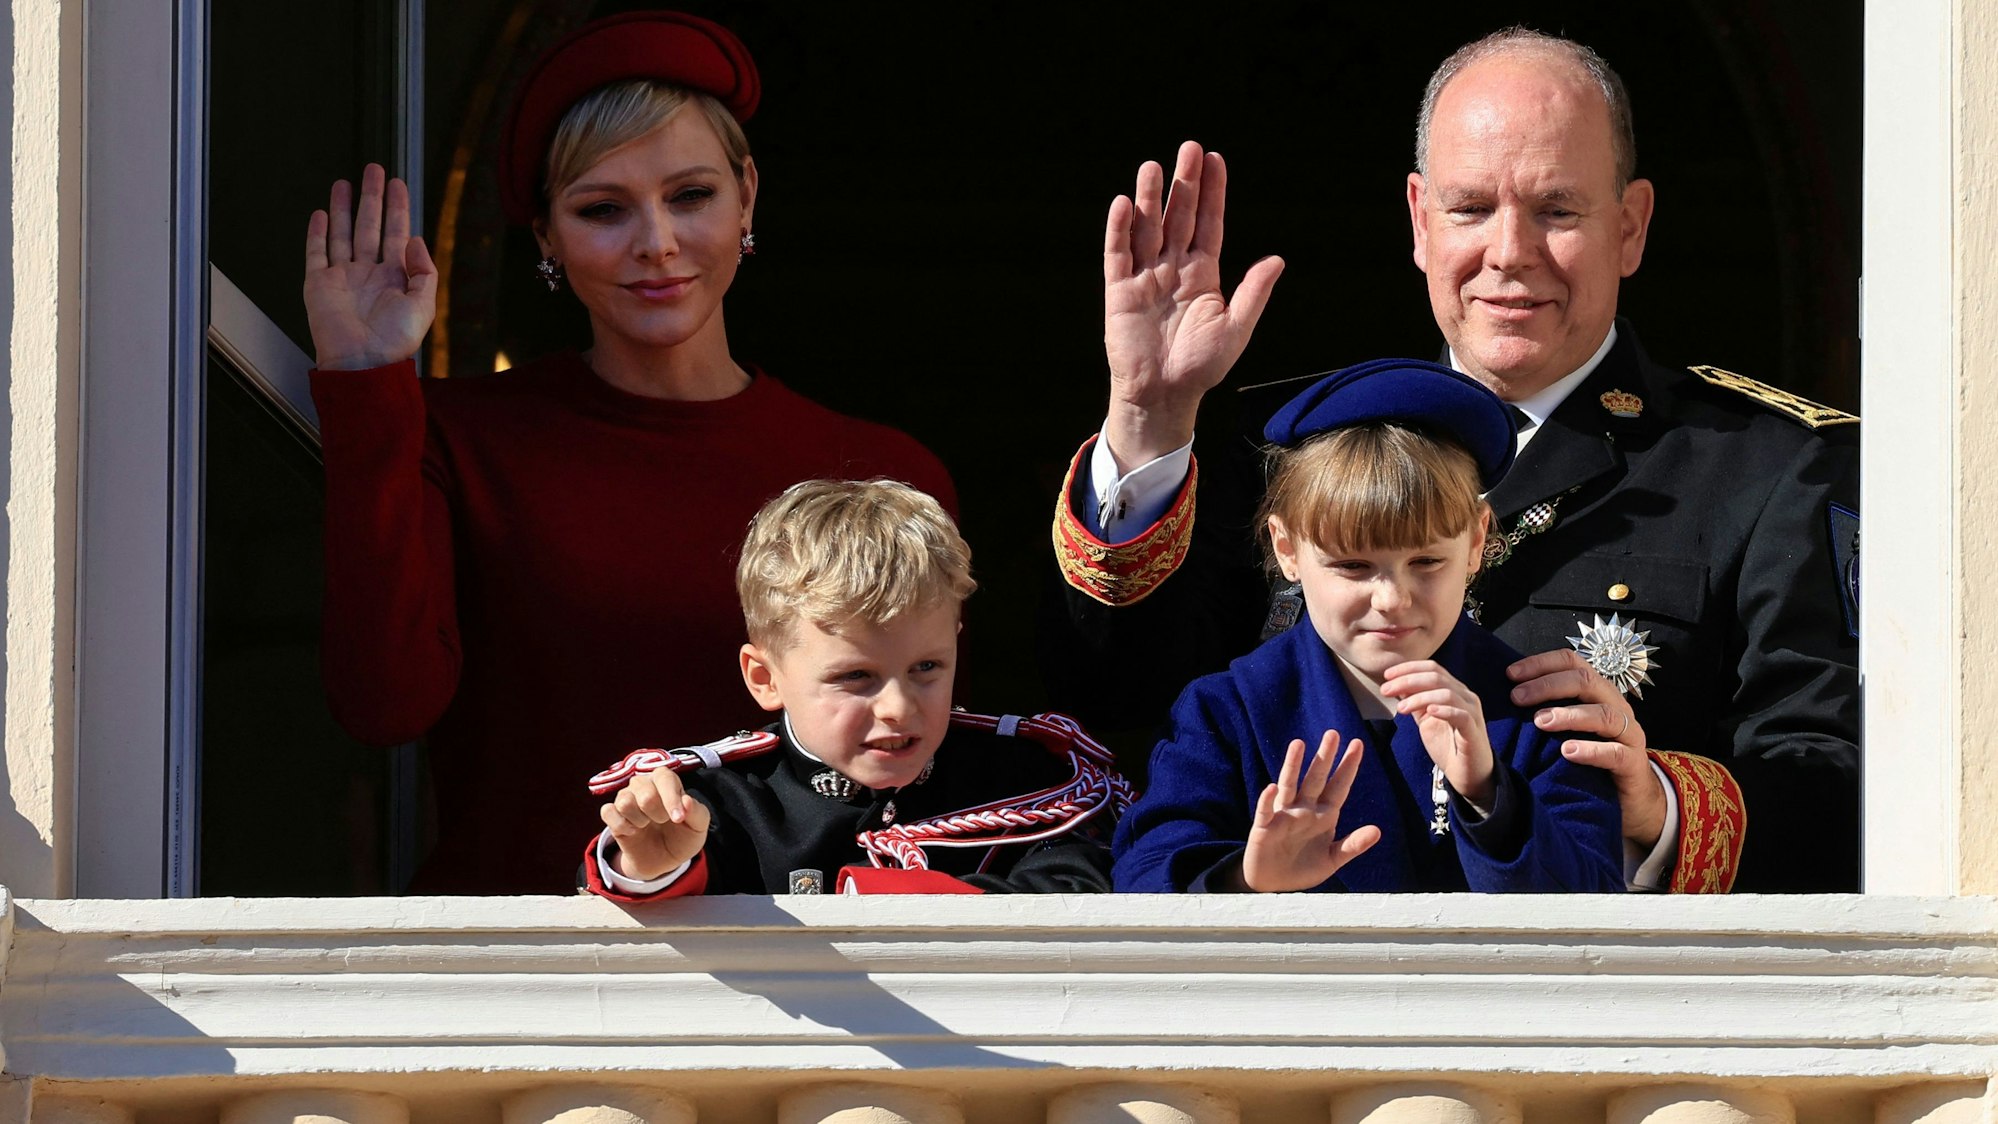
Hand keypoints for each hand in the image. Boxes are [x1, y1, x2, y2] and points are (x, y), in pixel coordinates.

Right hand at [304, 163, 437, 370]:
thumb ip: (424, 270)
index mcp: (395, 278)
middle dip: (372, 198)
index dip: (398, 208)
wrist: (362, 362)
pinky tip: (322, 214)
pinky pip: (316, 253)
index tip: (397, 184)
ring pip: (342, 233)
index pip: (396, 233)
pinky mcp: (318, 284)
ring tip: (345, 183)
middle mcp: (368, 274)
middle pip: (369, 226)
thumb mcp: (423, 305)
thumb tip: (415, 238)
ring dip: (344, 208)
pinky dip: (317, 233)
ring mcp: (342, 277)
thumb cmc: (394, 341)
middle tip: (374, 171)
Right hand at [599, 766, 710, 880]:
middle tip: (663, 821)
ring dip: (640, 821)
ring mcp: (625, 796)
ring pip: (625, 802)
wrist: (664, 859)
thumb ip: (697, 812)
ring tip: (647, 824)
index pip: (664, 777)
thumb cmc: (682, 836)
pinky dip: (622, 826)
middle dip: (658, 814)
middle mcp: (643, 783)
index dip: (671, 798)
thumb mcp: (698, 827)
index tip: (678, 819)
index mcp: (666, 780)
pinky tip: (633, 831)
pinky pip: (608, 812)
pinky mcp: (611, 813)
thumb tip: (686, 801)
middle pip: (645, 794)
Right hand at [1101, 140, 1283, 471]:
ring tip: (1152, 167)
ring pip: (1147, 228)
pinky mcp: (1120, 292)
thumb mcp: (1235, 329)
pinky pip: (1118, 254)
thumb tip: (1277, 260)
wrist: (1164, 394)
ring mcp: (1145, 278)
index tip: (1215, 160)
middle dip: (1183, 184)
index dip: (1212, 193)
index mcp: (1203, 274)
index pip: (1208, 223)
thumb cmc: (1201, 366)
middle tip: (1189, 149)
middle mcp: (1173, 269)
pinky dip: (1119, 230)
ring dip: (1149, 198)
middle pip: (1178, 217)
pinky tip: (1123, 204)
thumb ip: (1253, 293)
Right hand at [1239, 730, 1380, 891]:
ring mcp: (1284, 816)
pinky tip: (1272, 788)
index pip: (1338, 787)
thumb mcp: (1332, 859)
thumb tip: (1378, 831)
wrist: (1274, 884)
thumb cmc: (1303, 868)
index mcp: (1323, 816)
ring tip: (1299, 745)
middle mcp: (1304, 810)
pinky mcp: (1264, 828)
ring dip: (1293, 765)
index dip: (1347, 767)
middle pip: (1315, 779)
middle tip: (1333, 734)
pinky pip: (1266, 811)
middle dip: (1324, 757)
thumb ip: (1352, 845)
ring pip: (1289, 786)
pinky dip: (1268, 800)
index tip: (1358, 745)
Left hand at [1383, 660, 1495, 806]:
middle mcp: (1465, 696)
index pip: (1432, 668)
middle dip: (1407, 680)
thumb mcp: (1425, 719)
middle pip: (1436, 677)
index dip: (1408, 668)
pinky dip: (1444, 710)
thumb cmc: (1448, 745)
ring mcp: (1472, 712)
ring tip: (1401, 708)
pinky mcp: (1474, 730)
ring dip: (1419, 697)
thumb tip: (1396, 684)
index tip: (1386, 675)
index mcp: (1453, 690)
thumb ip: (1414, 701)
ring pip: (1446, 693)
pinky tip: (1429, 711)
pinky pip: (1462, 715)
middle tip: (1386, 690)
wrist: (1467, 774)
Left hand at [1507, 648, 1663, 847]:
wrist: (1629, 797)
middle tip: (1517, 698)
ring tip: (1540, 722)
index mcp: (1597, 692)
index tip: (1510, 674)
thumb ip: (1546, 708)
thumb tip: (1507, 694)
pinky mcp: (1634, 763)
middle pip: (1587, 681)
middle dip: (1548, 686)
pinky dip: (1591, 750)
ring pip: (1605, 714)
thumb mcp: (1568, 727)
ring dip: (1569, 715)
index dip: (1541, 664)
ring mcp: (1628, 734)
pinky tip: (1567, 752)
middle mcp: (1615, 706)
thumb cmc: (1591, 756)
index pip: (1572, 662)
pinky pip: (1616, 753)